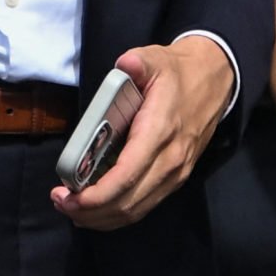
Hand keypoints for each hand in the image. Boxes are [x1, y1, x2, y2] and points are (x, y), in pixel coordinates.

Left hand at [49, 39, 233, 230]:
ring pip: (136, 210)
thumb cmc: (178, 72)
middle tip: (60, 202)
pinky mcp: (176, 178)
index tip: (68, 195)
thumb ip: (138, 62)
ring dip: (101, 217)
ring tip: (71, 209)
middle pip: (127, 201)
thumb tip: (125, 65)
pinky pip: (144, 205)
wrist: (215, 81)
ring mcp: (175, 173)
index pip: (126, 176)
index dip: (96, 194)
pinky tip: (95, 210)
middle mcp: (170, 160)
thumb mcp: (156, 59)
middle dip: (90, 210)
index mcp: (159, 132)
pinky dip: (117, 213)